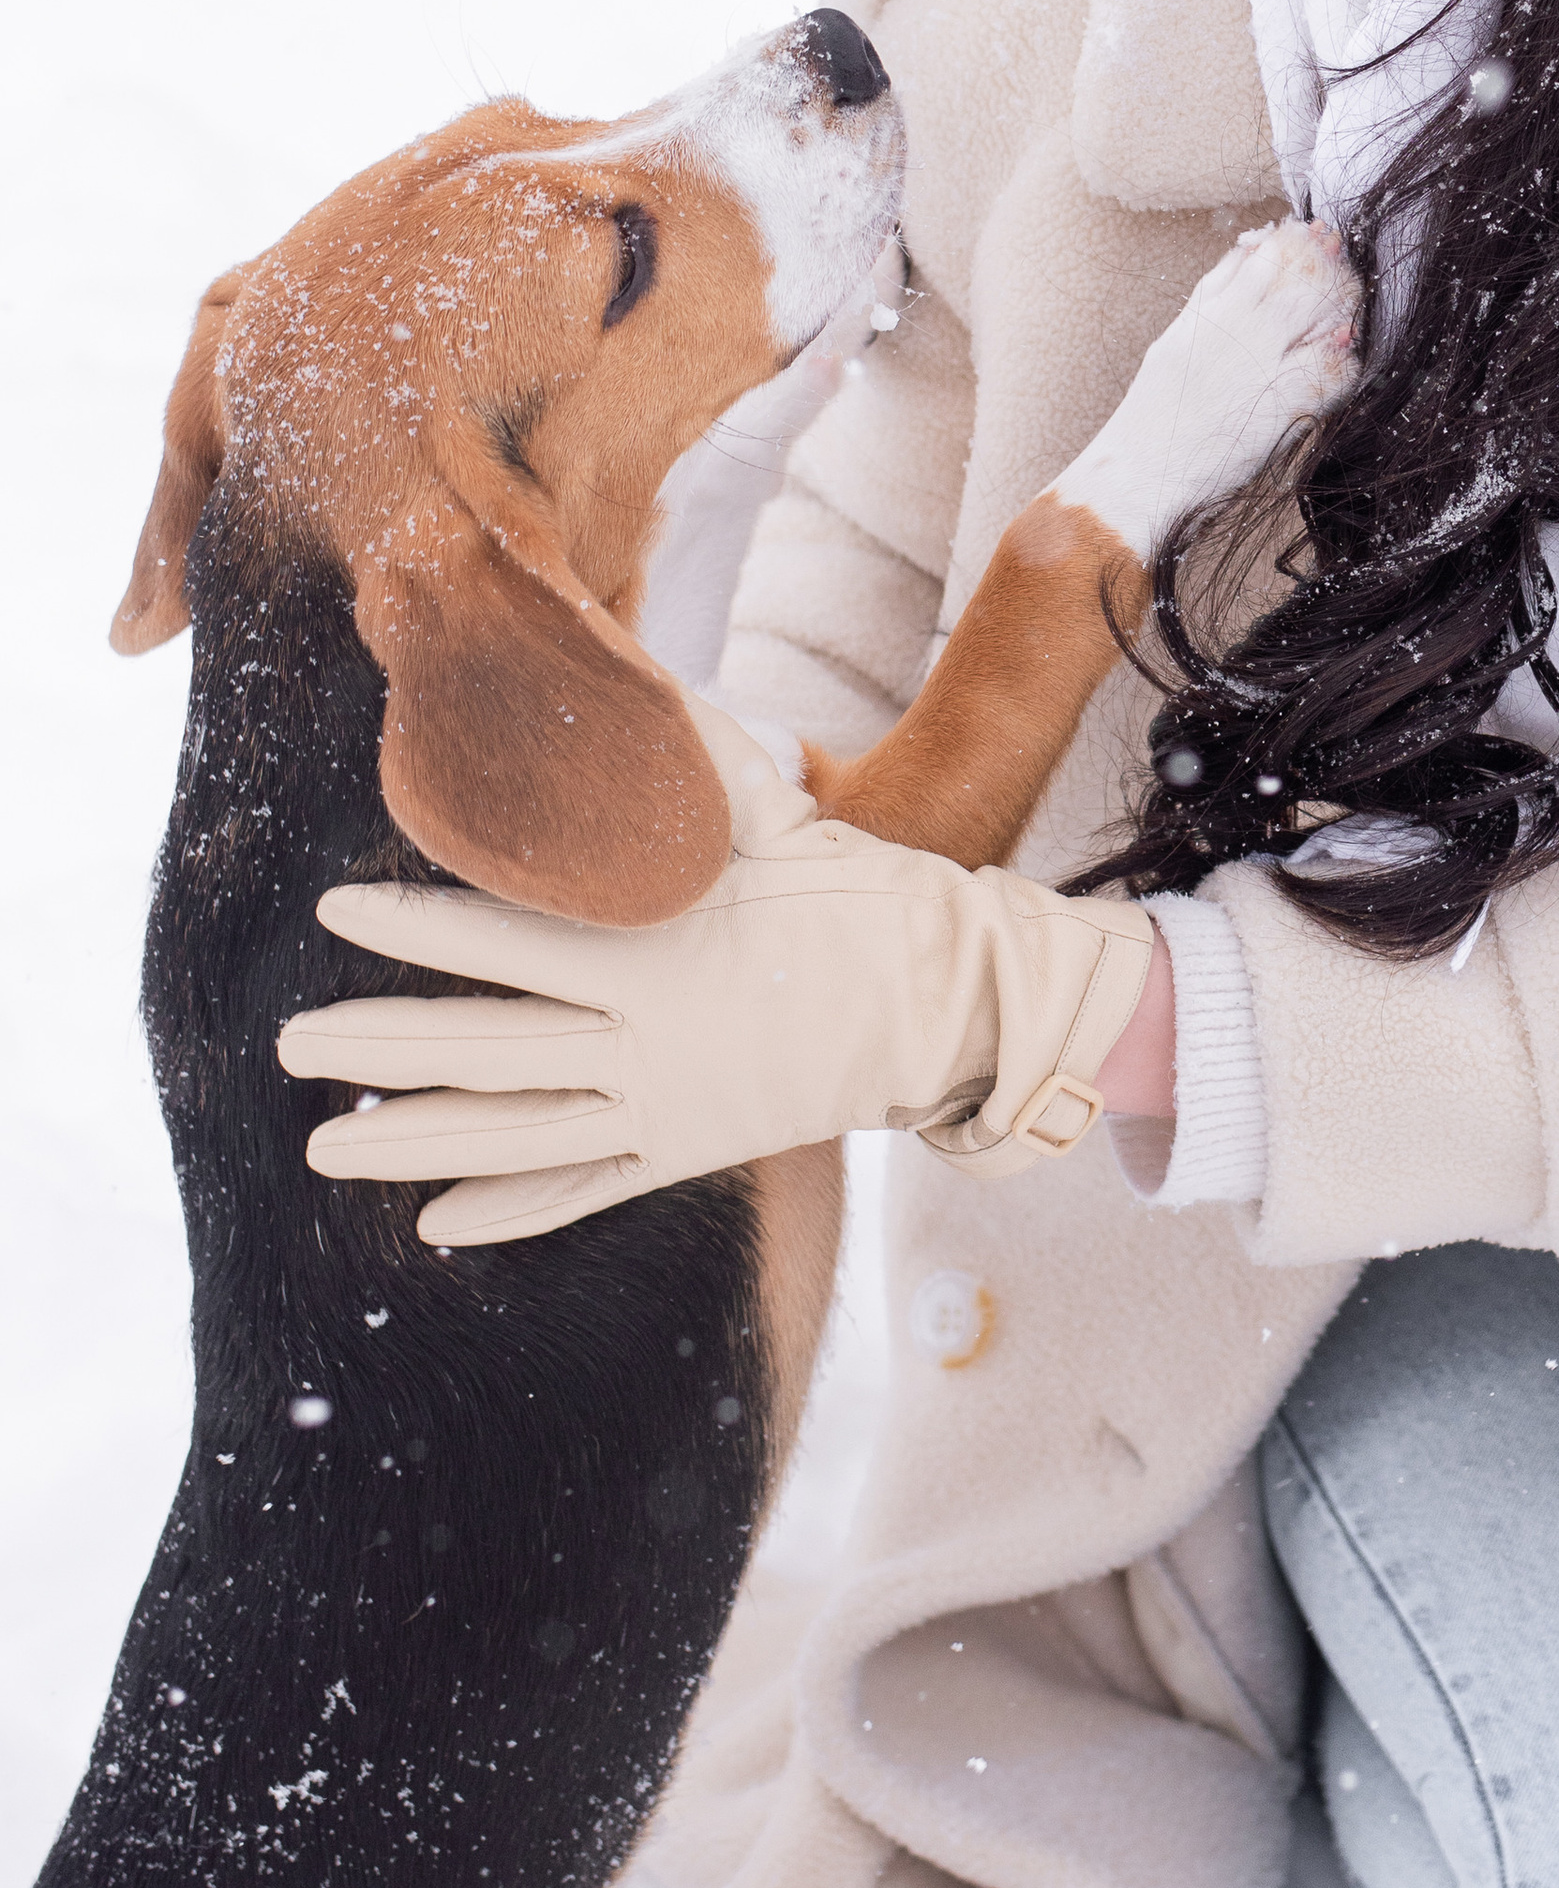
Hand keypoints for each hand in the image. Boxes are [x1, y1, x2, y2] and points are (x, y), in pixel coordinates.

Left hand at [278, 702, 1155, 1241]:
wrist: (943, 1002)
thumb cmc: (853, 890)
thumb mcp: (778, 807)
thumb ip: (697, 748)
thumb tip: (631, 665)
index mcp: (658, 950)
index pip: (507, 937)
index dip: (414, 923)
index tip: (335, 907)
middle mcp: (648, 1040)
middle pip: (484, 1049)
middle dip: (377, 1047)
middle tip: (287, 1042)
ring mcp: (664, 1109)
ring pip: (512, 1136)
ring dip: (411, 1143)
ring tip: (321, 1148)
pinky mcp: (686, 1152)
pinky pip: (582, 1190)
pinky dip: (509, 1209)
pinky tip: (435, 1223)